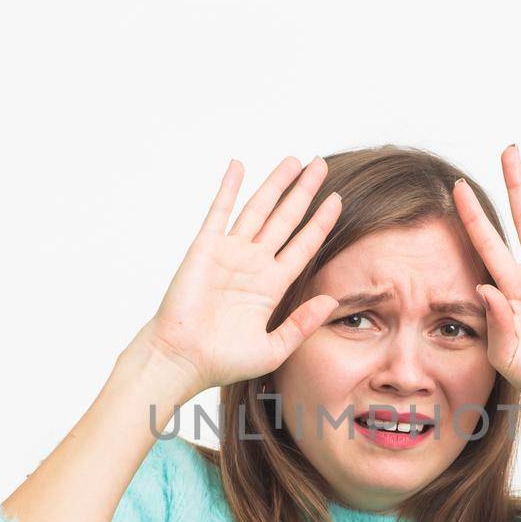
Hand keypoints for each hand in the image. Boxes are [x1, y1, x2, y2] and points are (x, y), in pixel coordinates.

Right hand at [144, 156, 342, 392]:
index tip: (337, 200)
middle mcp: (253, 264)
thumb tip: (330, 300)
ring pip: (258, 209)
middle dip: (303, 192)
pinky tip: (239, 165)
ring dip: (275, 184)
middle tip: (320, 165)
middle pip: (285, 219)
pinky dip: (228, 187)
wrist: (183, 360)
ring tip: (294, 160)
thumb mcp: (275, 348)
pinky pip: (219, 211)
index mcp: (270, 286)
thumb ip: (302, 324)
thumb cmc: (222, 361)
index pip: (303, 246)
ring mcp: (229, 253)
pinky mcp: (205, 248)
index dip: (320, 222)